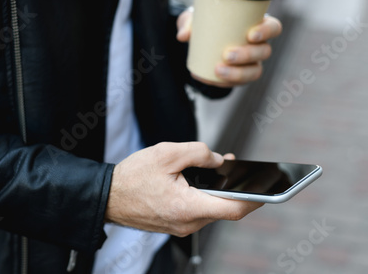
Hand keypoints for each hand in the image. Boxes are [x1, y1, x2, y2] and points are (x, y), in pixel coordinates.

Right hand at [105, 142, 262, 236]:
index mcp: (188, 206)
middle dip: (233, 186)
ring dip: (217, 190)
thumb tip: (218, 161)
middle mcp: (188, 223)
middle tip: (236, 165)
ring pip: (211, 209)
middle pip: (223, 207)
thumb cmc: (132, 177)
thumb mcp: (166, 153)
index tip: (272, 189)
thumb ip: (198, 153)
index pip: (234, 208)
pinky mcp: (175, 224)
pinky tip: (200, 180)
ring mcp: (181, 226)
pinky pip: (198, 211)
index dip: (257, 198)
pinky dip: (204, 196)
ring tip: (216, 167)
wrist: (107, 197)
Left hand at [176, 9, 282, 86]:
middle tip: (227, 54)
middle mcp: (258, 45)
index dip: (267, 32)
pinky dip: (226, 82)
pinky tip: (212, 79)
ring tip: (218, 70)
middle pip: (264, 52)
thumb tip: (183, 35)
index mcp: (256, 25)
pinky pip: (239, 82)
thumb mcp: (194, 20)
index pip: (273, 27)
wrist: (200, 42)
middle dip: (247, 55)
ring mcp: (251, 63)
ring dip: (238, 73)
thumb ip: (187, 23)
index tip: (251, 35)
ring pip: (254, 71)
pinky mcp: (239, 76)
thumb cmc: (205, 24)